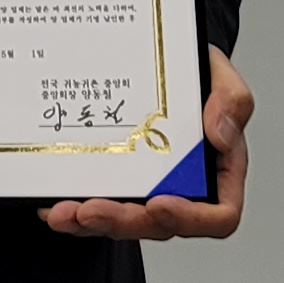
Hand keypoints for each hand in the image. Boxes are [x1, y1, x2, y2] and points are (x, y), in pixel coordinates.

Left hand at [40, 47, 252, 243]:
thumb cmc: (193, 69)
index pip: (218, 215)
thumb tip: (221, 134)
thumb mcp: (220, 73)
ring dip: (91, 222)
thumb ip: (232, 101)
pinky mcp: (115, 182)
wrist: (158, 57)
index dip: (190, 218)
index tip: (159, 203)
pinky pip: (97, 206)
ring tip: (64, 212)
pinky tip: (51, 204)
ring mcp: (147, 188)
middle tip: (91, 210)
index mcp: (218, 172)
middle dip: (123, 222)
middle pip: (159, 225)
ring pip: (123, 221)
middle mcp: (183, 188)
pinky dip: (73, 210)